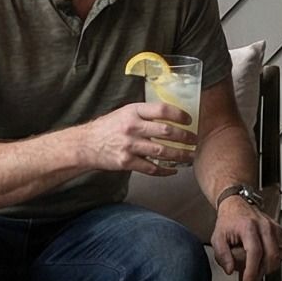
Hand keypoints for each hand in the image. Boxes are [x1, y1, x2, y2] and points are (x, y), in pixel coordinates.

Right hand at [83, 102, 197, 174]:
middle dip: (185, 137)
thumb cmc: (107, 127)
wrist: (85, 144)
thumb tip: (169, 115)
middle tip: (195, 139)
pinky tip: (173, 170)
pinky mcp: (126, 162)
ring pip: (162, 151)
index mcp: (133, 111)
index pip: (162, 110)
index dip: (179, 115)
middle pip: (167, 131)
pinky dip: (165, 171)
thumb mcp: (124, 112)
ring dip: (181, 155)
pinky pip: (151, 168)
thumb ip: (144, 114)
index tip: (189, 120)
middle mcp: (132, 127)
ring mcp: (129, 145)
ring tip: (191, 155)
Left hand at [210, 198, 281, 280]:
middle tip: (252, 275)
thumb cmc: (228, 221)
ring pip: (278, 254)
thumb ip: (222, 255)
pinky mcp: (278, 230)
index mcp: (248, 227)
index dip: (252, 270)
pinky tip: (265, 257)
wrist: (236, 205)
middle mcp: (263, 226)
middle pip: (271, 255)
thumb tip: (230, 269)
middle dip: (262, 271)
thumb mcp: (217, 238)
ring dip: (269, 266)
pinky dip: (275, 258)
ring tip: (257, 266)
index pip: (255, 252)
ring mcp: (273, 227)